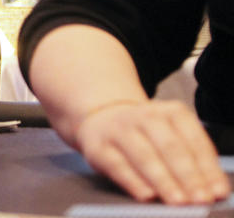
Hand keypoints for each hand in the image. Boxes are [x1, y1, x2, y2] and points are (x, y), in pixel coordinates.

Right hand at [75, 99, 230, 203]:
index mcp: (170, 111)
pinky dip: (134, 182)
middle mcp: (144, 115)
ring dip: (163, 180)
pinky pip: (117, 166)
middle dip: (187, 175)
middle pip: (169, 146)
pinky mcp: (97, 146)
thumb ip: (190, 157)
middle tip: (199, 198)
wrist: (102, 118)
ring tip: (178, 201)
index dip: (206, 167)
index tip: (216, 191)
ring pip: (144, 156)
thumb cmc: (146, 135)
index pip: (193, 139)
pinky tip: (147, 195)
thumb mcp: (171, 134)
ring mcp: (119, 129)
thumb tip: (208, 187)